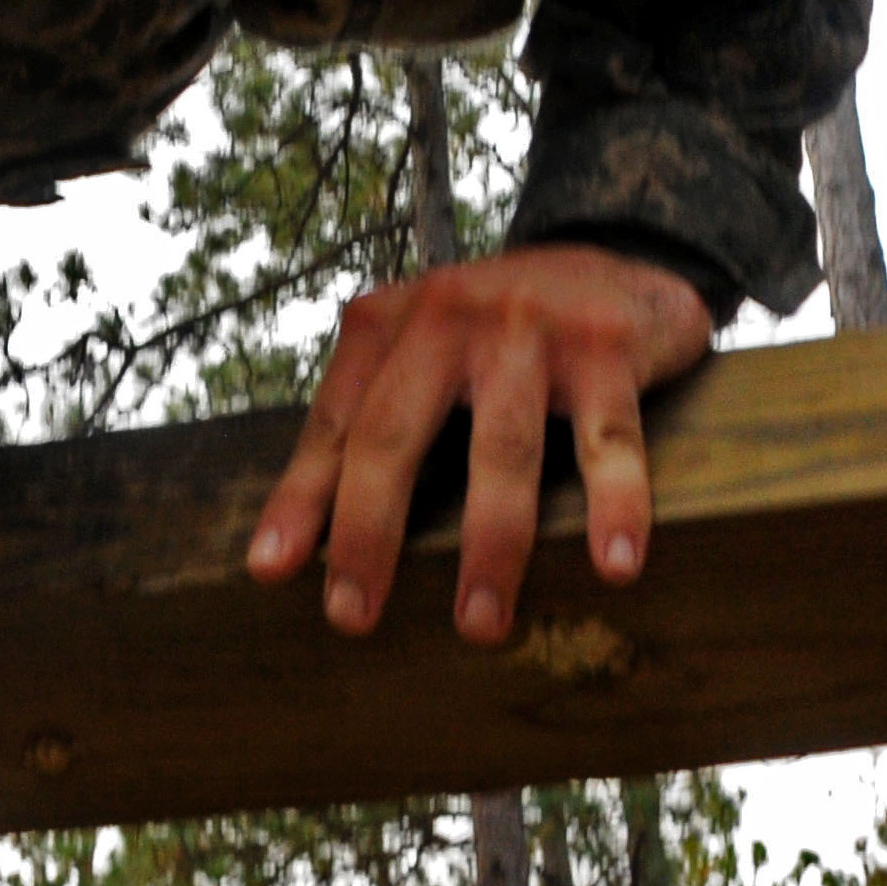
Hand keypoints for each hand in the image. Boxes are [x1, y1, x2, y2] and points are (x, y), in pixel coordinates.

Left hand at [244, 243, 711, 643]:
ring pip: (501, 450)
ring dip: (489, 545)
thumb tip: (318, 535)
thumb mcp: (421, 350)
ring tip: (479, 625)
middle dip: (368, 531)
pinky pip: (609, 442)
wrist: (612, 260)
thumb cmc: (497, 334)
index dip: (301, 496)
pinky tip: (615, 566)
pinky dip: (615, 506)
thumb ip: (377, 414)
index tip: (270, 570)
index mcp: (389, 325)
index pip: (335, 422)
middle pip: (394, 434)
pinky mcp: (607, 349)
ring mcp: (528, 330)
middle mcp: (447, 318)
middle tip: (353, 616)